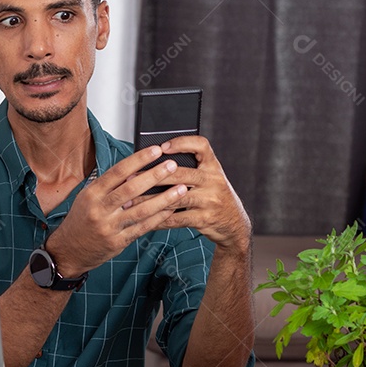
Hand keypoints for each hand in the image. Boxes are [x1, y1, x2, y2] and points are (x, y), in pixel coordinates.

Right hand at [46, 145, 189, 276]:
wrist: (68, 251)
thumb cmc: (81, 220)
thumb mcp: (87, 198)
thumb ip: (108, 185)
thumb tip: (134, 168)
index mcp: (92, 193)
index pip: (118, 172)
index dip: (138, 160)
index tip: (155, 150)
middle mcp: (99, 209)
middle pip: (131, 189)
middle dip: (154, 175)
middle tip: (172, 165)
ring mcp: (109, 227)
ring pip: (141, 210)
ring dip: (163, 198)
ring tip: (181, 188)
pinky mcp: (118, 242)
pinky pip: (142, 228)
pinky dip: (158, 218)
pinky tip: (171, 209)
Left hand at [141, 136, 250, 251]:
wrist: (234, 223)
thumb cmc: (214, 196)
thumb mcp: (210, 178)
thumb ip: (191, 169)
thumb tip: (155, 161)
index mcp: (213, 166)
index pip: (201, 146)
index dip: (182, 142)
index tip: (162, 146)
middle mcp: (213, 181)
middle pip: (182, 173)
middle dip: (154, 175)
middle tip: (132, 177)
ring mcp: (210, 201)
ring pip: (175, 198)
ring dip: (150, 199)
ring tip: (131, 200)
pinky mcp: (204, 219)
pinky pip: (177, 219)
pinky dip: (158, 219)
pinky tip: (144, 218)